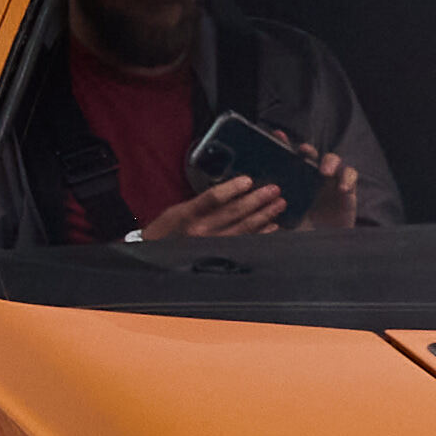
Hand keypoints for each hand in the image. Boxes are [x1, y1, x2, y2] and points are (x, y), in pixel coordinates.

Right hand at [151, 169, 304, 240]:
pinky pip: (246, 242)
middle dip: (257, 200)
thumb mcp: (176, 211)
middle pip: (234, 212)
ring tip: (278, 204)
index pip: (213, 198)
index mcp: (189, 214)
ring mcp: (213, 244)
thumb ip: (200, 203)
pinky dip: (261, 234)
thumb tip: (230, 190)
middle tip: (274, 190)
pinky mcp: (221, 254)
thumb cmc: (166, 232)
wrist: (157, 256)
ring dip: (264, 215)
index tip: (247, 180)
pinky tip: (272, 227)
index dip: (232, 188)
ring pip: (244, 228)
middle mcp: (201, 231)